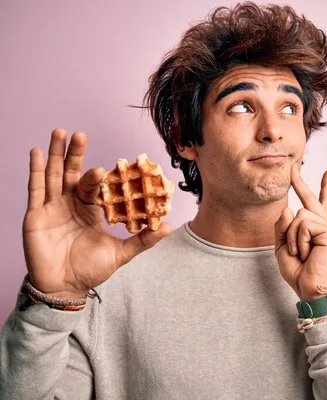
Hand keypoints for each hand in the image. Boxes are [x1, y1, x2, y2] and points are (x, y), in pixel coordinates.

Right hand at [22, 129, 171, 298]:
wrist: (66, 288)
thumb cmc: (91, 270)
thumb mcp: (121, 253)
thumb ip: (143, 240)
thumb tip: (168, 227)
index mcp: (90, 210)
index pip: (94, 186)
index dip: (98, 176)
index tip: (107, 168)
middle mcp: (70, 204)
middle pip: (72, 173)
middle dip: (75, 153)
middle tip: (80, 133)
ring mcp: (52, 207)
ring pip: (53, 174)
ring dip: (55, 154)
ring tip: (59, 132)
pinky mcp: (35, 214)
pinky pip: (35, 188)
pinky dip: (35, 169)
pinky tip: (36, 152)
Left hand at [274, 161, 326, 301]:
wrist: (310, 290)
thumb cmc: (299, 272)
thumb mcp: (282, 247)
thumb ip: (282, 227)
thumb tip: (288, 207)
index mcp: (317, 230)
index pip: (321, 204)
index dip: (324, 188)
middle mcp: (326, 226)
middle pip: (311, 199)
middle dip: (300, 183)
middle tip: (294, 166)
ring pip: (299, 215)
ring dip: (292, 237)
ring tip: (299, 253)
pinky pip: (304, 224)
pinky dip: (298, 240)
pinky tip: (305, 252)